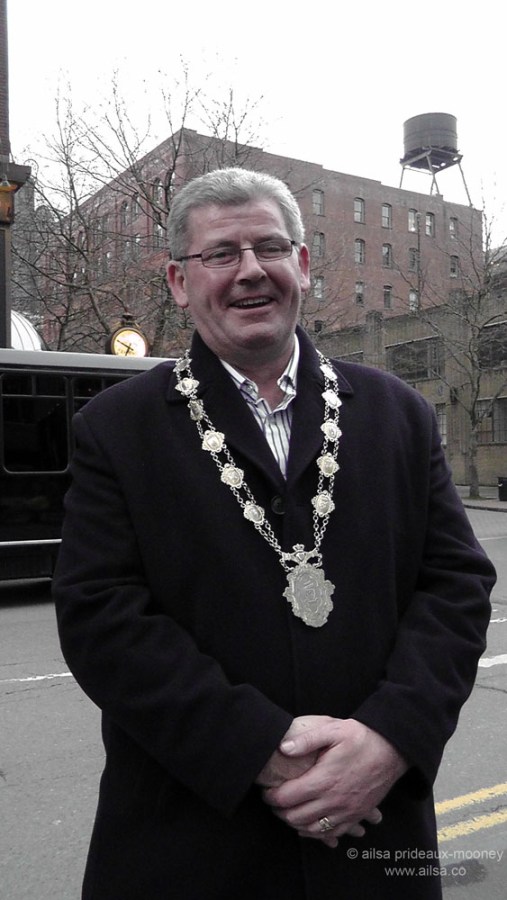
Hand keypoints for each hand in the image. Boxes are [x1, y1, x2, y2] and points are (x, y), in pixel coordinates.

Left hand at [263, 718, 407, 846]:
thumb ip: (306, 739)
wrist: (391, 751)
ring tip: (287, 811)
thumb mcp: (333, 730)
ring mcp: (346, 811)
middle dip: (279, 811)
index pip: (288, 798)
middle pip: (296, 817)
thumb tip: (283, 748)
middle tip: (273, 801)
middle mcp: (334, 800)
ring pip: (311, 829)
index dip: (271, 797)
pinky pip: (331, 834)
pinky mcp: (356, 816)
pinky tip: (308, 825)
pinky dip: (315, 833)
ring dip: (295, 823)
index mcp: (324, 780)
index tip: (266, 791)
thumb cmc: (361, 738)